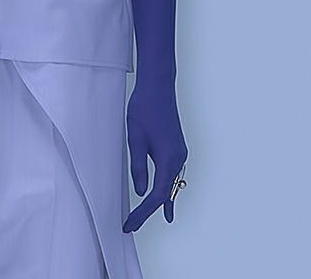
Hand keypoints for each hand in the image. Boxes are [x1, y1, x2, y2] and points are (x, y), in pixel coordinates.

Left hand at [122, 75, 187, 231]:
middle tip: (133, 223)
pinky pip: (172, 172)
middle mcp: (179, 158)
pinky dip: (166, 186)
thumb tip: (141, 191)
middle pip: (167, 193)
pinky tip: (161, 192)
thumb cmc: (144, 109)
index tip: (130, 224)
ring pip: (171, 183)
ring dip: (160, 199)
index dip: (143, 212)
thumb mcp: (135, 139)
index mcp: (169, 159)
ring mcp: (180, 152)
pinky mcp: (177, 145)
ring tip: (145, 215)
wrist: (157, 86)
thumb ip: (138, 168)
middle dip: (150, 210)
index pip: (158, 196)